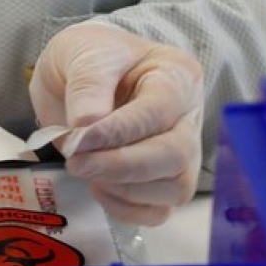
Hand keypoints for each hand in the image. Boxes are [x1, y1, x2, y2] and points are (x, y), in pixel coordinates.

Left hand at [30, 22, 202, 225]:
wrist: (80, 74)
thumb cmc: (90, 57)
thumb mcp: (83, 53)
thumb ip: (87, 85)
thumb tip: (87, 126)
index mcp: (176, 76)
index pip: (158, 112)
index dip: (118, 132)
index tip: (79, 140)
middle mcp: (188, 116)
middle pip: (176, 155)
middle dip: (122, 166)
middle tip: (77, 162)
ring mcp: (181, 153)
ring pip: (175, 189)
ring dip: (124, 189)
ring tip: (86, 169)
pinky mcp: (162, 183)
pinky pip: (157, 211)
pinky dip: (125, 208)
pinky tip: (98, 187)